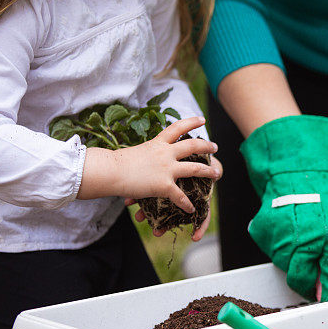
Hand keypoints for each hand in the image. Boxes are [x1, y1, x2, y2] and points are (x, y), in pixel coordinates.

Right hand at [79, 117, 219, 210]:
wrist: (110, 171)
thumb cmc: (116, 163)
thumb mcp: (136, 152)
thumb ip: (147, 153)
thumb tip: (147, 155)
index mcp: (158, 143)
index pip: (177, 127)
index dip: (191, 122)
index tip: (202, 119)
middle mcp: (166, 153)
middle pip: (193, 146)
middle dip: (206, 146)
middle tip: (215, 147)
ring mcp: (167, 169)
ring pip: (195, 169)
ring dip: (208, 172)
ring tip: (217, 174)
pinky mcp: (164, 185)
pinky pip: (181, 196)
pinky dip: (187, 204)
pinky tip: (192, 209)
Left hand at [126, 154, 221, 239]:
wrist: (184, 148)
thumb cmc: (201, 158)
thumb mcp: (210, 163)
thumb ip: (215, 168)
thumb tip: (218, 172)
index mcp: (198, 195)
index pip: (202, 214)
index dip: (200, 227)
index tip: (195, 238)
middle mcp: (183, 196)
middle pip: (175, 215)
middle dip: (165, 224)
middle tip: (157, 233)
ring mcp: (169, 191)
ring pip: (158, 206)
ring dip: (148, 213)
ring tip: (139, 218)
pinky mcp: (157, 182)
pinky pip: (147, 193)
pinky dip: (138, 198)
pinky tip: (128, 200)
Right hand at [241, 115, 327, 300]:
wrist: (298, 173)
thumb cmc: (325, 200)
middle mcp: (304, 241)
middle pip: (299, 281)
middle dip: (306, 285)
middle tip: (312, 278)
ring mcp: (280, 238)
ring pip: (284, 266)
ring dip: (294, 261)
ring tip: (301, 239)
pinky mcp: (263, 233)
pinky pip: (272, 250)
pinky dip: (280, 246)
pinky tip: (288, 229)